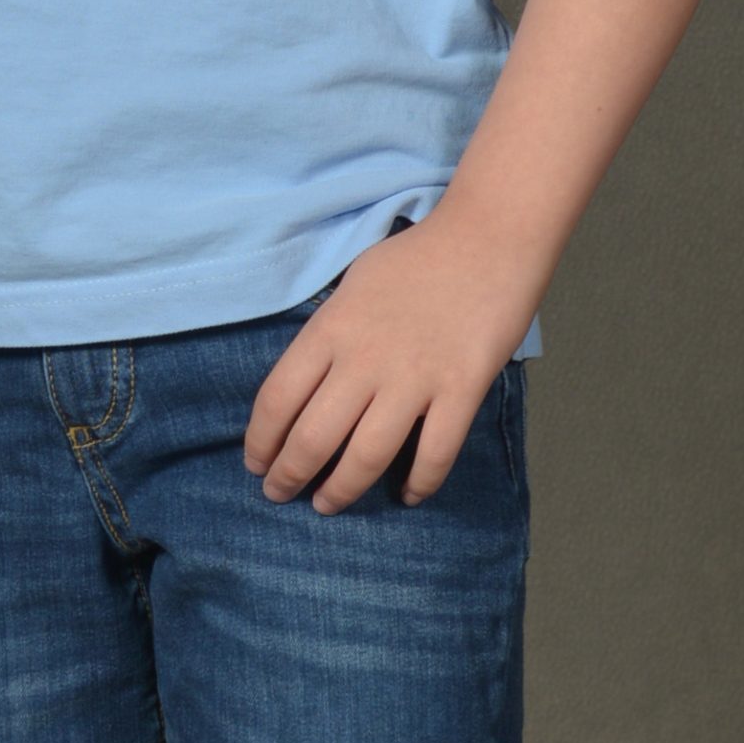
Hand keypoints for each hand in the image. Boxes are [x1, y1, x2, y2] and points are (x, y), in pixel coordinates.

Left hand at [243, 205, 535, 514]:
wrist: (487, 238)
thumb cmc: (415, 259)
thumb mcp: (351, 285)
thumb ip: (328, 333)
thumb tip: (307, 379)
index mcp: (331, 328)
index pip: (277, 399)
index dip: (261, 442)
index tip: (257, 463)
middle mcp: (365, 358)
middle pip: (312, 438)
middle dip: (288, 476)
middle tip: (280, 493)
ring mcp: (415, 377)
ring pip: (365, 457)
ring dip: (341, 491)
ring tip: (327, 504)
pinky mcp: (461, 389)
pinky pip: (434, 454)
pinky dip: (418, 483)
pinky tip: (407, 495)